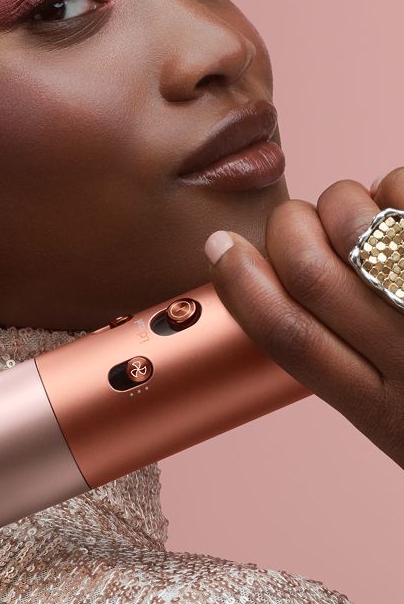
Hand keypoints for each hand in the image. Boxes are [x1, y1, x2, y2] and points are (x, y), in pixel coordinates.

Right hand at [203, 167, 403, 468]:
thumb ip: (358, 379)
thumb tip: (290, 293)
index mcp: (384, 416)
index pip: (287, 338)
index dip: (241, 283)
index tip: (219, 246)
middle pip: (314, 274)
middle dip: (288, 228)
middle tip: (298, 220)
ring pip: (364, 231)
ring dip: (347, 202)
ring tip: (363, 210)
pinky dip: (400, 187)